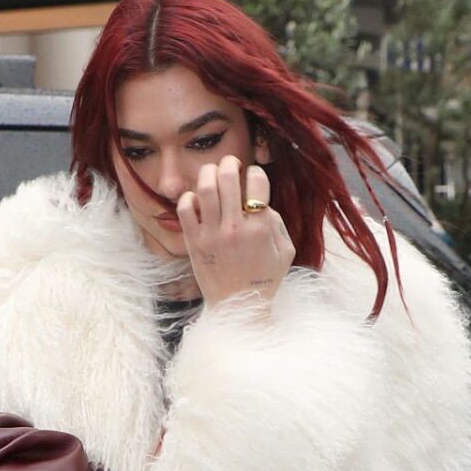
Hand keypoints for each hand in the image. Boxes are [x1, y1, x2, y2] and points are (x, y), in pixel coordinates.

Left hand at [177, 160, 294, 310]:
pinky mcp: (194, 242)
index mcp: (260, 228)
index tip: (253, 180)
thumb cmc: (264, 280)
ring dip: (209, 172)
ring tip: (212, 175)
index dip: (256, 173)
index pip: (257, 181)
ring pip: (205, 186)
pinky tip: (197, 201)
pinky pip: (185, 207)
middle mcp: (235, 228)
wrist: (239, 308)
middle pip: (228, 175)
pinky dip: (189, 197)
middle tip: (230, 165)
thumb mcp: (285, 252)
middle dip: (230, 162)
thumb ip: (277, 223)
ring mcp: (211, 234)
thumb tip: (262, 203)